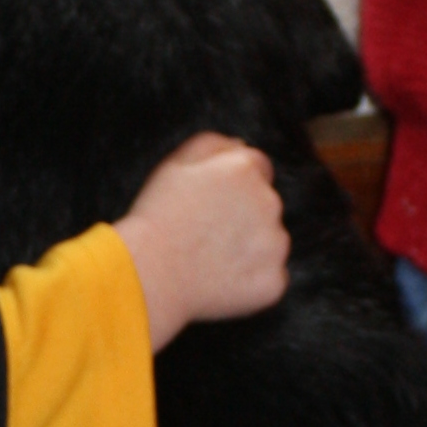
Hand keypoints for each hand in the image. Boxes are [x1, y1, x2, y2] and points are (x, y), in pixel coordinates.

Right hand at [115, 132, 289, 350]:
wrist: (150, 274)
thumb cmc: (157, 218)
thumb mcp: (175, 164)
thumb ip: (213, 145)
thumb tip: (241, 146)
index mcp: (244, 168)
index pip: (257, 169)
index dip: (232, 187)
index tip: (212, 205)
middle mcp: (269, 201)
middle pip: (266, 205)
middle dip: (243, 216)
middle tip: (205, 233)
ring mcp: (275, 243)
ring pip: (270, 241)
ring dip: (250, 247)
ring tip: (209, 258)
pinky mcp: (274, 280)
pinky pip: (270, 277)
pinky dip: (251, 281)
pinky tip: (220, 280)